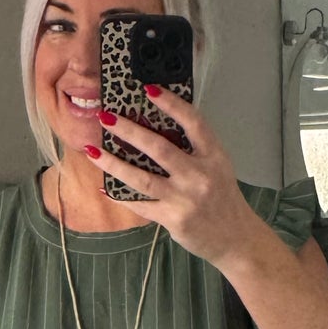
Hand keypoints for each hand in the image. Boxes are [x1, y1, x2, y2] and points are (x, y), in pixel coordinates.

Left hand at [88, 90, 267, 267]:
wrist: (235, 239)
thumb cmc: (223, 199)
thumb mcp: (218, 167)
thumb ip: (194, 150)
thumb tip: (155, 128)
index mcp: (213, 156)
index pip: (192, 123)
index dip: (171, 104)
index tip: (149, 89)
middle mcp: (199, 175)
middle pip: (159, 148)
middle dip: (129, 130)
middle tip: (106, 117)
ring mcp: (184, 198)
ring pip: (141, 178)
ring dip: (113, 163)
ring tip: (92, 150)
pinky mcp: (172, 218)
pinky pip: (140, 204)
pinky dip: (120, 195)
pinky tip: (103, 188)